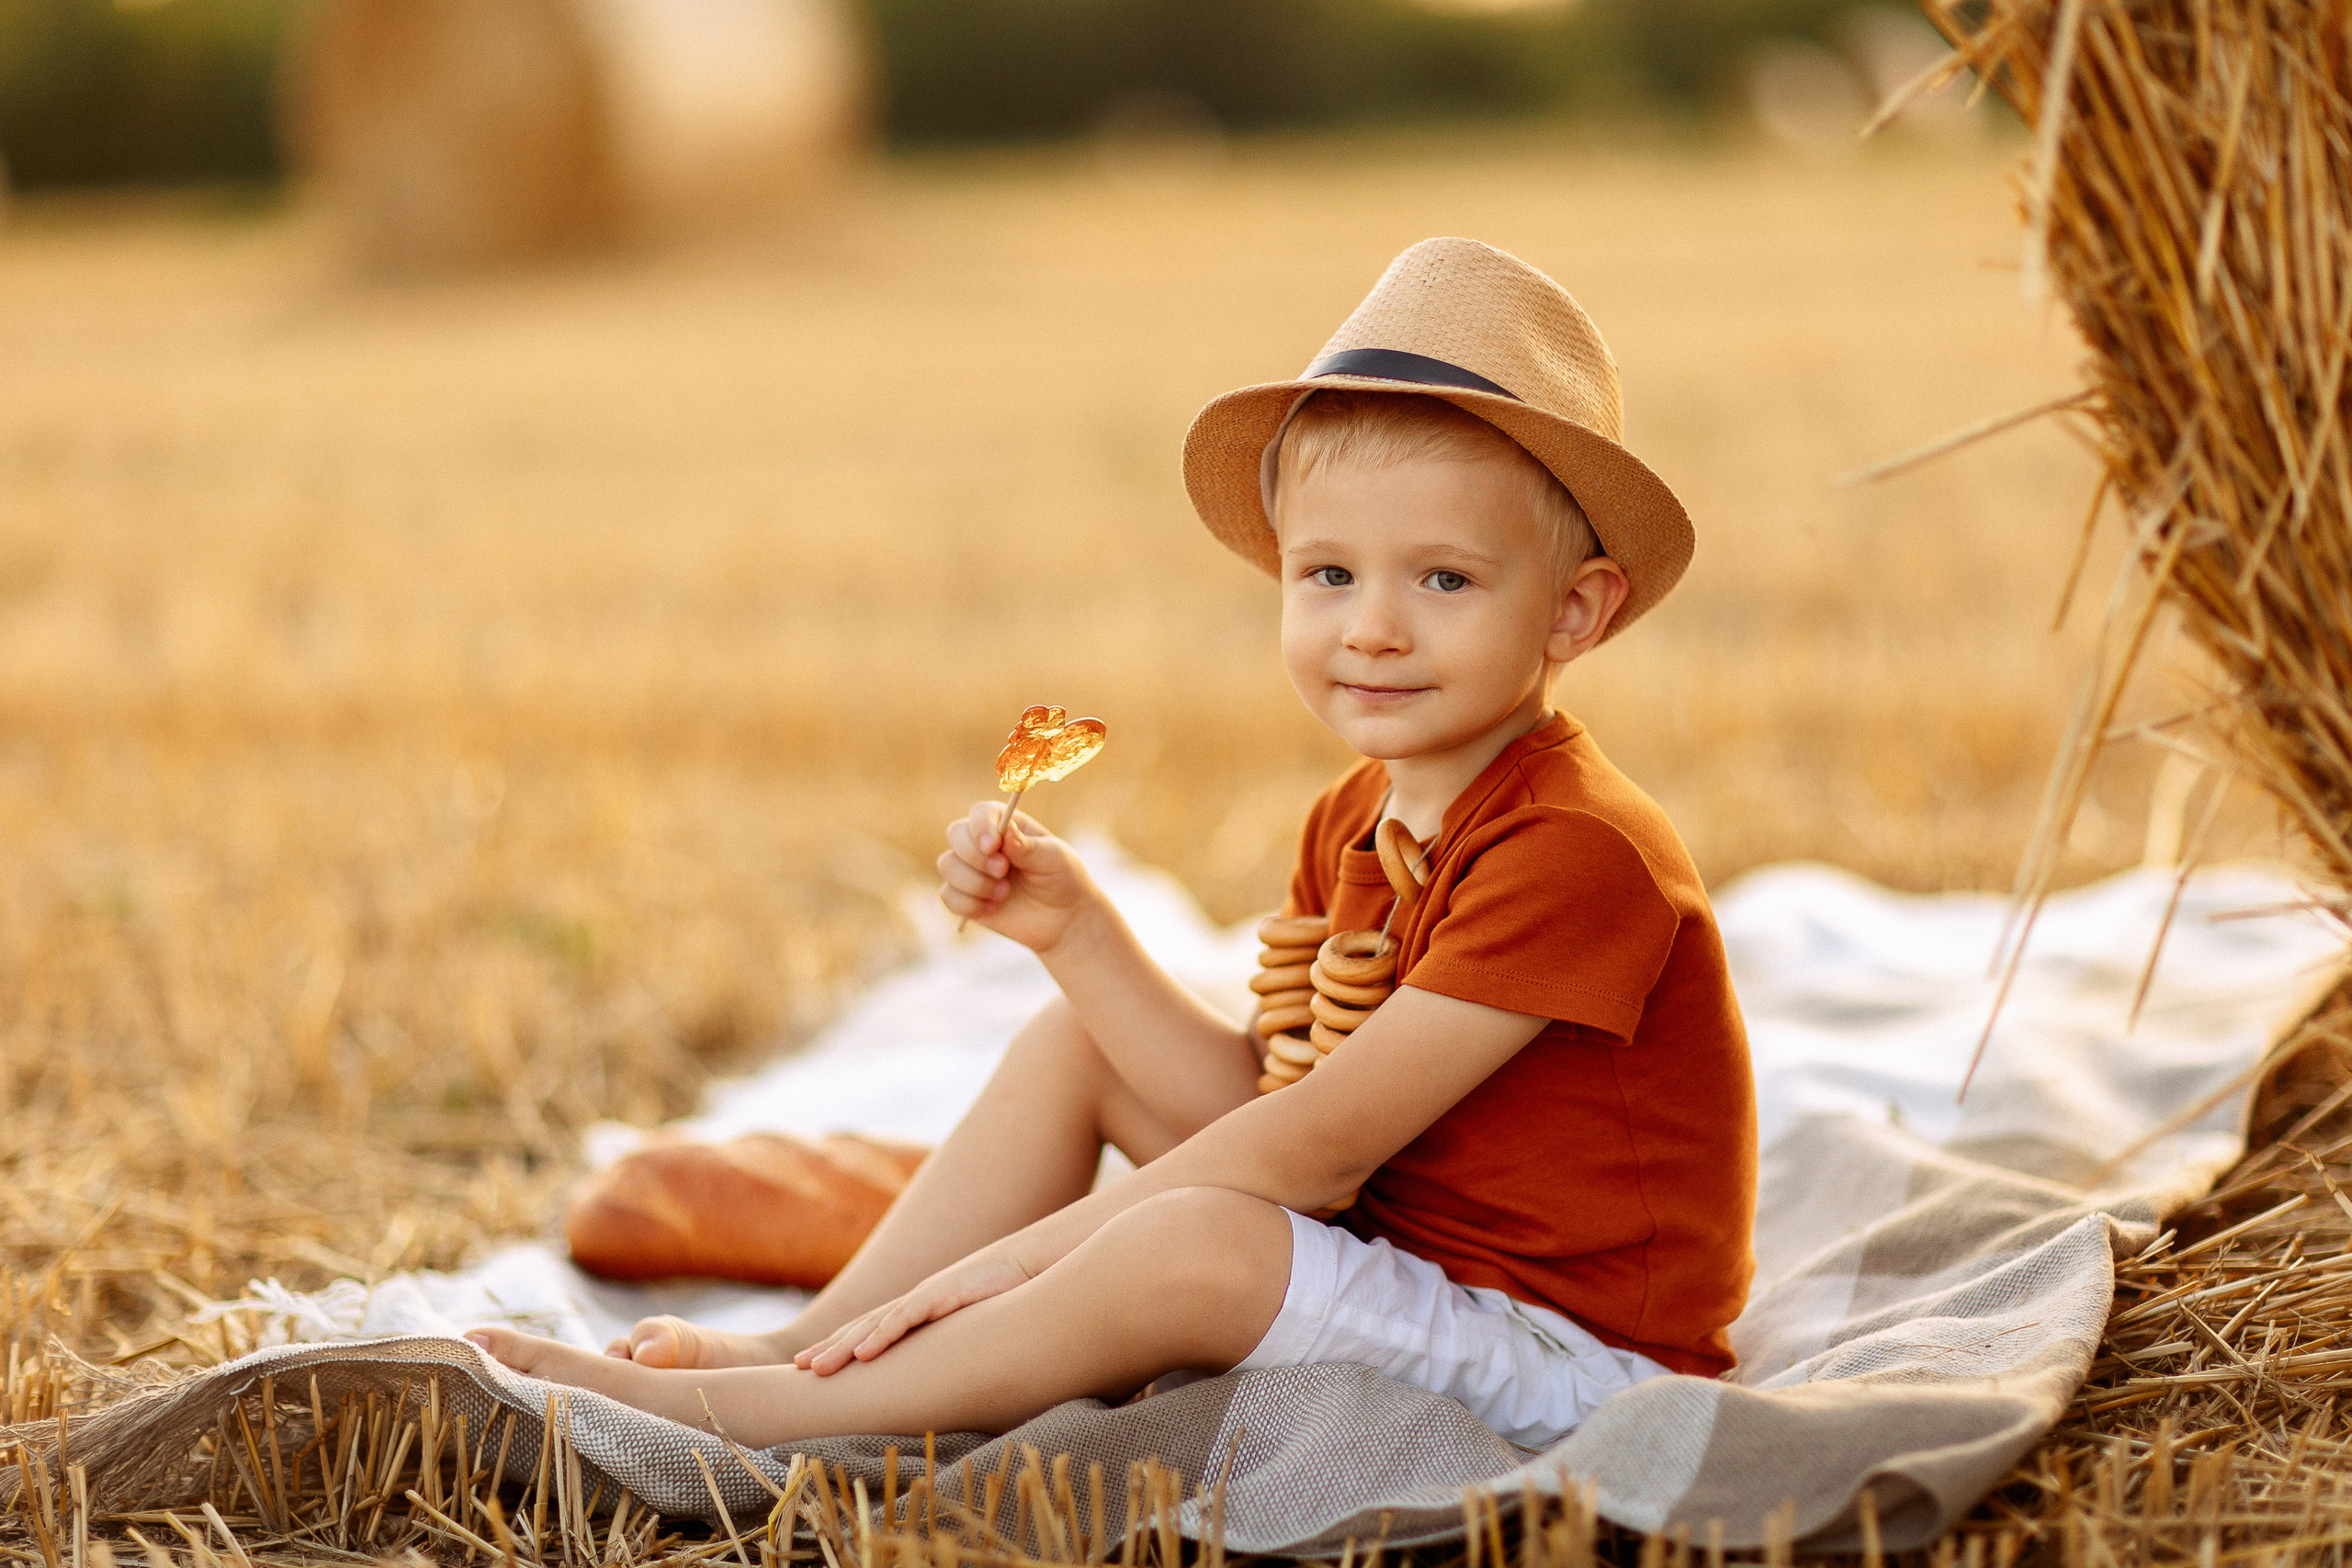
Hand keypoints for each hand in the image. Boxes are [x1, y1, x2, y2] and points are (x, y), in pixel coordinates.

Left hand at [793, 1248, 1032, 1374]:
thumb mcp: (968, 1328)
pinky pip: (907, 1317)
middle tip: (799, 1370)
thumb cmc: (1003, 1299)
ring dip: (844, 1347)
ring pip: (875, 1324)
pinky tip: (863, 1352)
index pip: (870, 1330)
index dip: (840, 1346)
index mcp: (918, 1312)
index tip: (810, 1366)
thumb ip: (948, 1346)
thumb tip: (938, 1379)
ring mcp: (927, 1297)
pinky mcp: (944, 1295)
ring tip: (817, 1368)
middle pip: (863, 1327)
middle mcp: (915, 1303)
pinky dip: (882, 1335)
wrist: (1031, 1265)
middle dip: (830, 1348)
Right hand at [936, 802, 1097, 951]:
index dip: (981, 826)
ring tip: (1004, 893)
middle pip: (955, 833)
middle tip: (1003, 871)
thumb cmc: (1062, 879)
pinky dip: (968, 904)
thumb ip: (1028, 846)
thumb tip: (1006, 830)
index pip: (981, 813)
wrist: (1063, 919)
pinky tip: (993, 908)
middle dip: (975, 856)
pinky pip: (948, 895)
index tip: (993, 845)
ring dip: (974, 882)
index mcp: (1007, 824)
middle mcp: (983, 843)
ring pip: (947, 865)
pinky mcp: (965, 897)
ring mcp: (972, 869)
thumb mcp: (1054, 859)